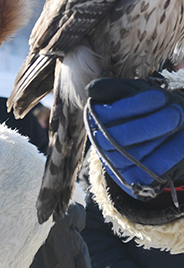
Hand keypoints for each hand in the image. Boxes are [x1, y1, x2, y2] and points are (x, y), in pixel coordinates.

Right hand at [85, 77, 183, 200]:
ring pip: (136, 154)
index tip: (158, 97)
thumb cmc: (147, 108)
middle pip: (120, 137)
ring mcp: (116, 164)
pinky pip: (151, 169)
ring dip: (163, 136)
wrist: (166, 130)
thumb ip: (113, 88)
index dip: (133, 107)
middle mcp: (100, 144)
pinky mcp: (134, 180)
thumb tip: (93, 90)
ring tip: (180, 119)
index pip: (106, 116)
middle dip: (152, 124)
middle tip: (176, 112)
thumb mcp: (131, 93)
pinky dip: (170, 153)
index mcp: (95, 121)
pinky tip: (182, 139)